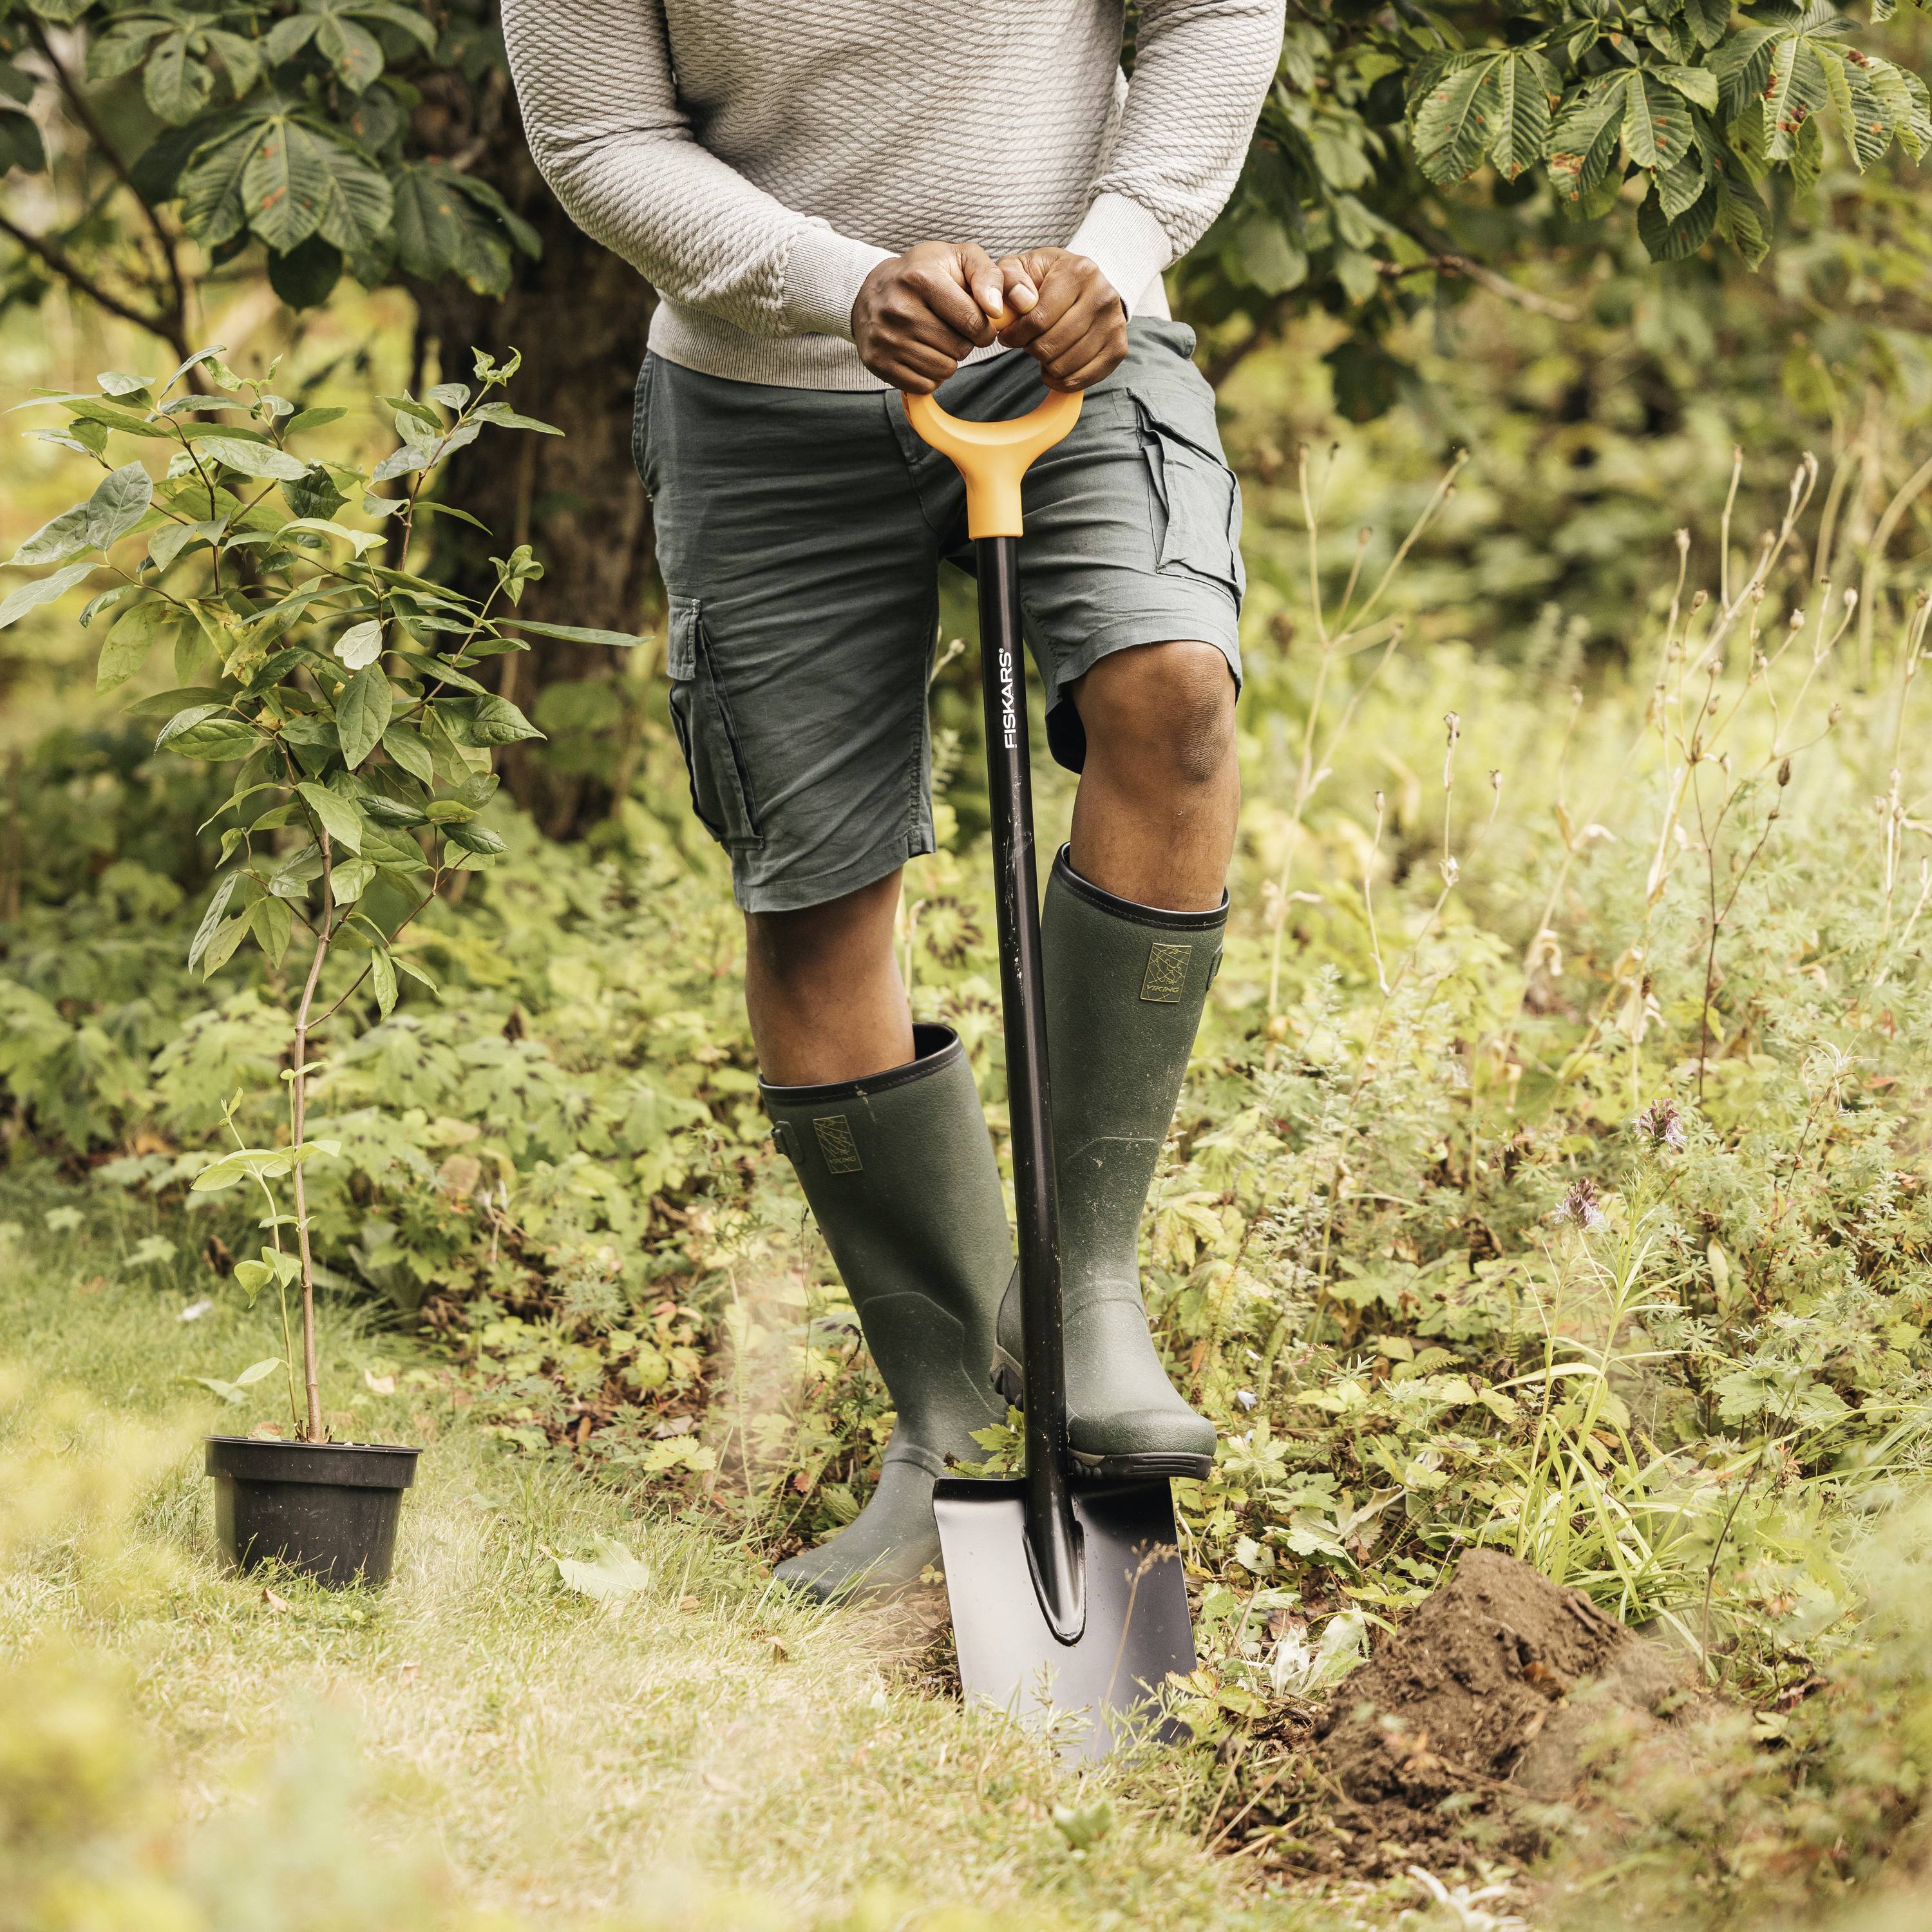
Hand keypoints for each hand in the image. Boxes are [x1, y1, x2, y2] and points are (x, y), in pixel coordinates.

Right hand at [852, 242, 1008, 392]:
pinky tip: (922, 353)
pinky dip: (930, 375)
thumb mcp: (959, 258)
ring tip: (935, 338)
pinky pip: (924, 385)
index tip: (980, 325)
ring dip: (948, 359)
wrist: (872, 289)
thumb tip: (997, 310)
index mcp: (921, 279)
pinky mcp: (878, 362)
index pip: (972, 321)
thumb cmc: (923, 273)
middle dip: (964, 341)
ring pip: (944, 370)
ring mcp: (886, 338)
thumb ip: (988, 276)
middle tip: (950, 327)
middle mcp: (900, 309)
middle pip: (959, 348)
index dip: (985, 329)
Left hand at [991, 249, 1127, 391]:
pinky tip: (1054, 366)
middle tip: (1027, 341)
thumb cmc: (1047, 278)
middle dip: (1030, 349)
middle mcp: (1102, 296)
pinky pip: (1081, 380)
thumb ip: (1010, 279)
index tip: (1008, 336)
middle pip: (1050, 346)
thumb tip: (1022, 302)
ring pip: (1063, 366)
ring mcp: (1114, 324)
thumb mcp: (1023, 266)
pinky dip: (1061, 381)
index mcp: (1078, 272)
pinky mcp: (1118, 348)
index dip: (1016, 335)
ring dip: (1044, 364)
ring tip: (1043, 348)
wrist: (1084, 282)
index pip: (1039, 318)